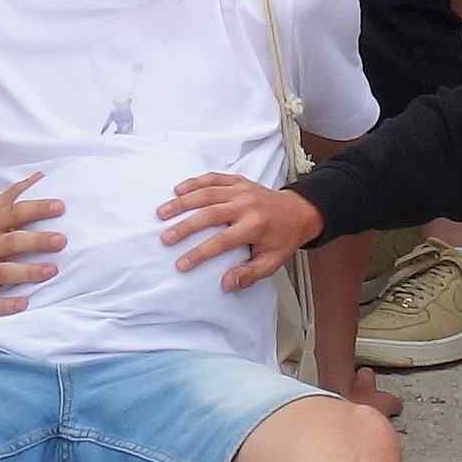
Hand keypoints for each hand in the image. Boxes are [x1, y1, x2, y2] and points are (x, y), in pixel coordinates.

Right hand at [0, 173, 67, 315]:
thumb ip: (12, 196)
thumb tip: (39, 176)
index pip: (12, 213)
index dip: (36, 209)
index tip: (60, 206)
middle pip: (11, 242)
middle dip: (36, 241)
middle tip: (62, 240)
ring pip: (3, 272)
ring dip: (28, 272)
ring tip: (52, 270)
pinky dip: (6, 304)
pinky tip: (25, 303)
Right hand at [159, 170, 326, 283]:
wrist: (299, 211)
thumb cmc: (282, 239)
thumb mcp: (272, 262)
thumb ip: (249, 274)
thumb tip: (226, 284)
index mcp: (256, 226)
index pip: (222, 241)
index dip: (200, 253)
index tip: (181, 264)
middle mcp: (247, 205)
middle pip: (210, 214)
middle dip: (185, 226)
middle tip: (165, 238)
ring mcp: (242, 190)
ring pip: (208, 193)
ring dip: (183, 202)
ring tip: (162, 212)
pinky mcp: (239, 181)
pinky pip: (214, 178)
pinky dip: (195, 182)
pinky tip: (178, 189)